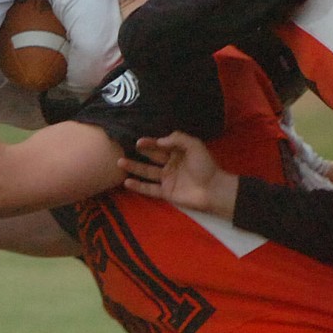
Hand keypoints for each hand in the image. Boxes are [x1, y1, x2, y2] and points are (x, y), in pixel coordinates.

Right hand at [119, 131, 238, 217]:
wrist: (213, 189)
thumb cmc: (205, 166)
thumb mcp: (194, 146)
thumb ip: (177, 139)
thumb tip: (159, 141)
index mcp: (178, 152)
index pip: (160, 145)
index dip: (150, 142)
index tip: (139, 141)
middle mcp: (170, 164)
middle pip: (152, 157)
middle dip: (140, 152)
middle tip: (123, 147)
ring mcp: (167, 179)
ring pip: (147, 172)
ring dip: (133, 167)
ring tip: (119, 162)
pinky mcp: (166, 192)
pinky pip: (149, 188)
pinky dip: (138, 186)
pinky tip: (126, 182)